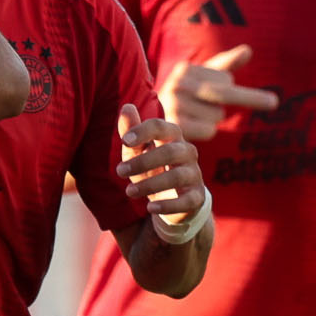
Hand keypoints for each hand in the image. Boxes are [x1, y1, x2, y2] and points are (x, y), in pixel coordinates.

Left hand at [118, 104, 204, 219]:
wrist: (171, 199)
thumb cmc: (151, 169)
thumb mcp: (137, 151)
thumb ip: (131, 131)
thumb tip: (126, 106)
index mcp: (172, 137)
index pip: (161, 127)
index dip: (143, 131)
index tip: (125, 141)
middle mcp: (187, 153)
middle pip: (171, 152)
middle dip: (143, 161)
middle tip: (119, 171)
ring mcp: (194, 175)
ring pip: (178, 176)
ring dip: (151, 184)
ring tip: (129, 191)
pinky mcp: (196, 197)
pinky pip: (187, 201)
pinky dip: (168, 205)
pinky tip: (150, 208)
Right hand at [159, 44, 277, 138]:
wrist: (150, 121)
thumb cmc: (183, 97)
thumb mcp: (202, 77)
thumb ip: (224, 64)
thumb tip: (248, 50)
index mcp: (185, 69)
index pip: (225, 80)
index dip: (227, 89)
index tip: (217, 93)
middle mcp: (178, 84)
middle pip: (225, 93)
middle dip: (252, 98)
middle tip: (274, 102)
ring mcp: (174, 105)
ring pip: (217, 116)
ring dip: (212, 120)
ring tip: (193, 117)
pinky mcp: (175, 126)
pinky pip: (209, 130)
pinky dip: (205, 132)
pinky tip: (191, 129)